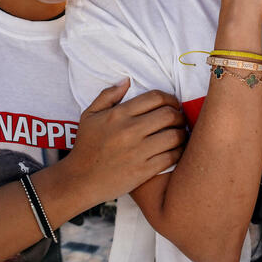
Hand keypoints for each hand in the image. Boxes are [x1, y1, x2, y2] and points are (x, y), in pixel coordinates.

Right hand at [66, 79, 186, 204]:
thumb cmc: (86, 146)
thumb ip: (108, 95)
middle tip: (178, 119)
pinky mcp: (144, 171)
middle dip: (178, 115)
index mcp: (119, 114)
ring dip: (182, 133)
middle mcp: (130, 131)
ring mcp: (138, 151)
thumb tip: (127, 81)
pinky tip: (177, 150)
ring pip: (174, 136)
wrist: (80, 180)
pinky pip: (172, 157)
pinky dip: (179, 152)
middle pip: (169, 115)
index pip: (155, 97)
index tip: (171, 104)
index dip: (169, 98)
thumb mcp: (89, 115)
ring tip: (179, 134)